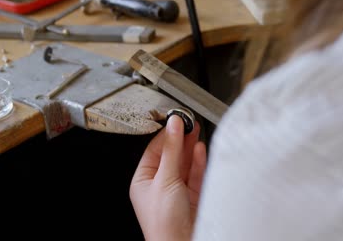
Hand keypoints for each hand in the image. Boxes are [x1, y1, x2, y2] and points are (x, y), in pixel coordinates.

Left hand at [130, 115, 206, 240]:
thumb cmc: (163, 222)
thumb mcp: (165, 179)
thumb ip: (172, 150)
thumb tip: (173, 126)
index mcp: (143, 181)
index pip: (153, 150)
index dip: (165, 134)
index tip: (175, 119)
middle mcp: (159, 186)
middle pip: (170, 156)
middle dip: (179, 138)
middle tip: (188, 121)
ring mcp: (176, 191)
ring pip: (184, 164)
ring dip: (189, 147)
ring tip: (196, 129)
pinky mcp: (193, 197)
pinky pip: (195, 175)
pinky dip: (198, 161)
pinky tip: (200, 148)